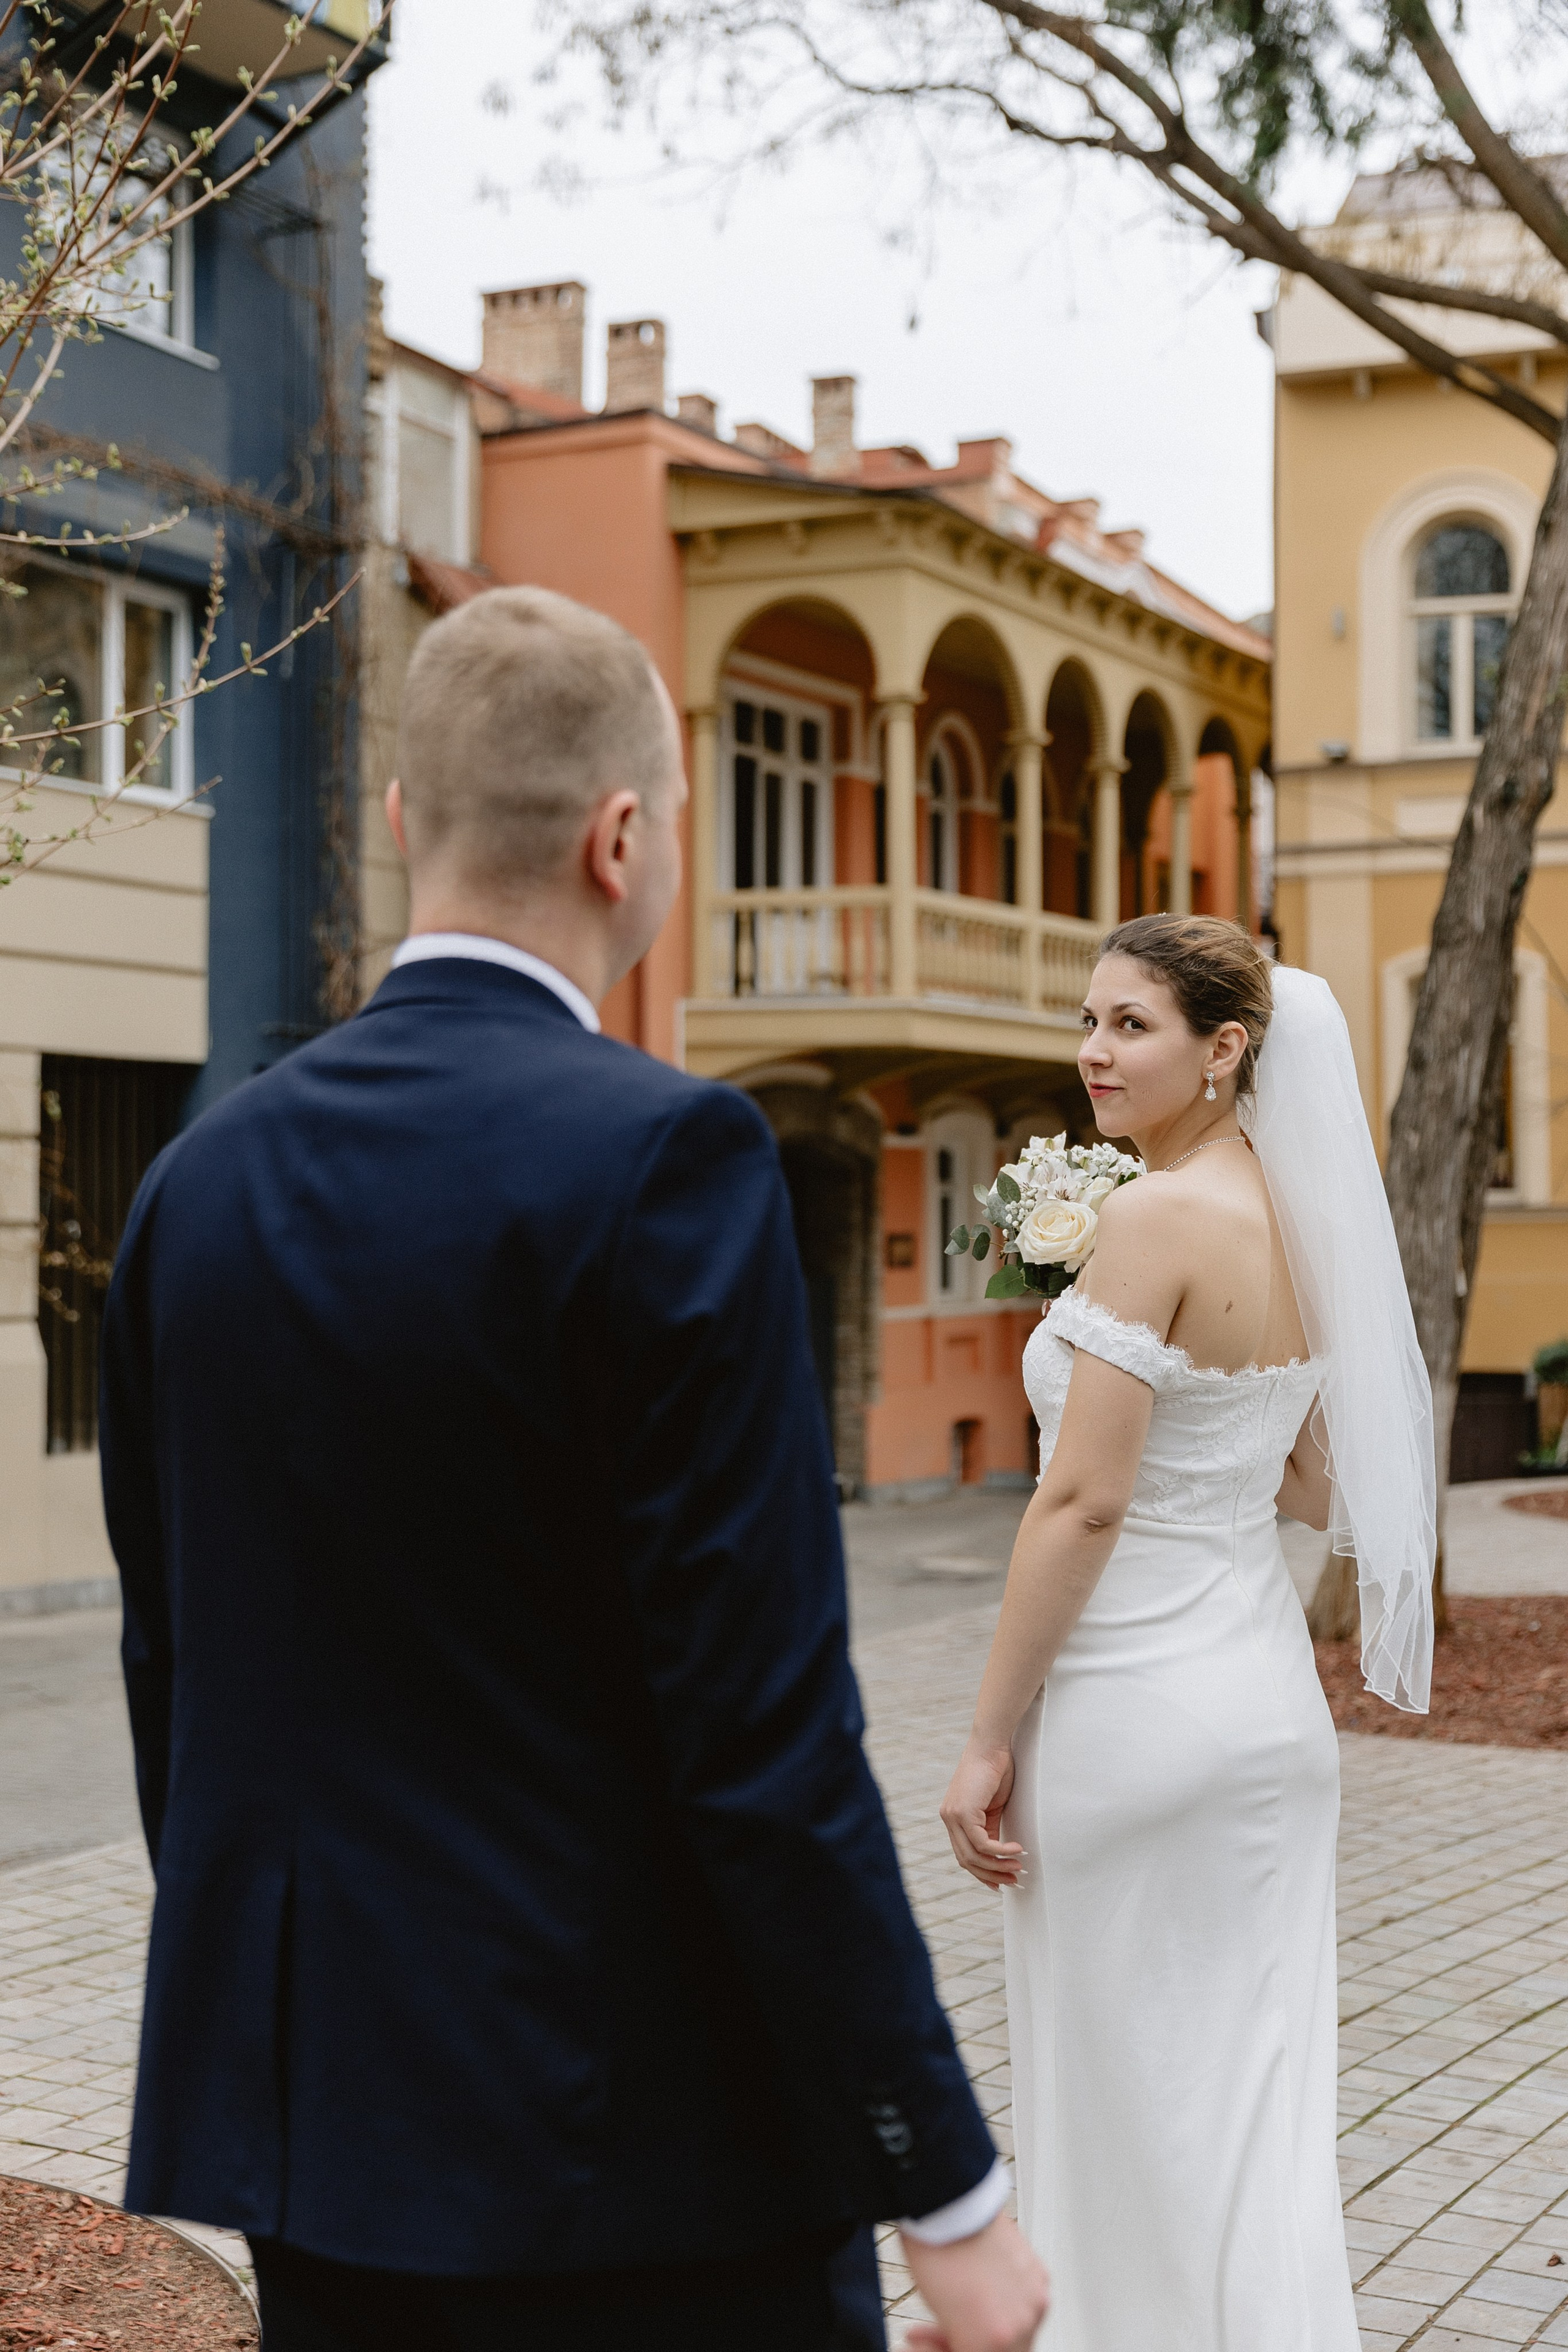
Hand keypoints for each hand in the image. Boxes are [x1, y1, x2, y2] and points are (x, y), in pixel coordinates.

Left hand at [898, 2212, 1048, 2350]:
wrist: (950, 2203)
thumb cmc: (936, 2251)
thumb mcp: (941, 2315)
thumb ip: (959, 2337)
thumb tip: (960, 2341)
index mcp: (992, 2340)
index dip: (949, 2349)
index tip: (936, 2341)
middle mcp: (1021, 2323)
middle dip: (976, 2342)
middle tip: (950, 2329)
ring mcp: (1034, 2297)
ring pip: (1020, 2332)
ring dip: (996, 2325)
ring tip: (967, 2306)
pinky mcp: (1039, 2274)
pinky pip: (1028, 2303)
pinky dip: (1010, 2301)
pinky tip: (986, 2287)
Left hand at [939, 1740, 1023, 1889]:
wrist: (992, 1745)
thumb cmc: (995, 1770)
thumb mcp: (993, 1807)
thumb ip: (990, 1829)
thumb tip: (998, 1853)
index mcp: (954, 1818)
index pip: (964, 1854)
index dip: (983, 1872)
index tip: (1001, 1883)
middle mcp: (949, 1818)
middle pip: (966, 1860)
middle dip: (992, 1874)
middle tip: (1014, 1881)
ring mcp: (952, 1816)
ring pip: (973, 1856)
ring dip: (999, 1866)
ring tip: (1019, 1867)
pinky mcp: (962, 1812)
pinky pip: (981, 1844)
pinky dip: (1001, 1851)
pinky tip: (1017, 1850)